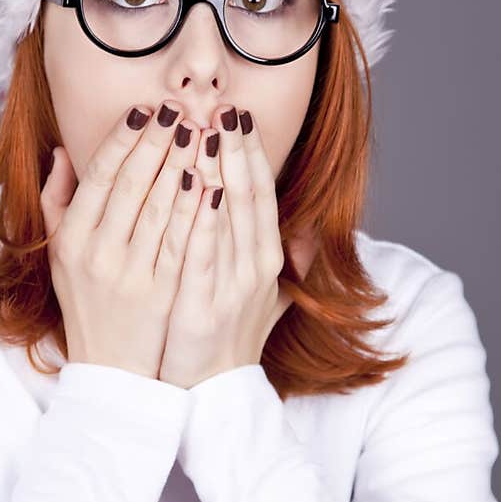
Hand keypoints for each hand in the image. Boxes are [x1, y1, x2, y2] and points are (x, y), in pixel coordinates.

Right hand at [40, 103, 202, 378]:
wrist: (113, 371)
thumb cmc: (88, 304)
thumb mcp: (60, 255)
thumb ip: (58, 202)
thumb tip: (61, 153)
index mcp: (71, 240)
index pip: (98, 176)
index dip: (122, 139)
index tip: (144, 110)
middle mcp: (97, 254)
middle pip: (130, 184)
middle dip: (157, 141)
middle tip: (180, 108)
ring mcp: (130, 275)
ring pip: (159, 207)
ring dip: (181, 163)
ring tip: (200, 130)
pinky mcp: (162, 293)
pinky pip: (181, 241)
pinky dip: (195, 208)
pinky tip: (210, 179)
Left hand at [158, 106, 318, 389]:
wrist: (216, 395)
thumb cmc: (233, 340)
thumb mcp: (268, 299)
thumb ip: (287, 264)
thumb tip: (308, 236)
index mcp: (268, 258)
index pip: (261, 193)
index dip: (250, 153)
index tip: (237, 116)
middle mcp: (257, 266)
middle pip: (248, 195)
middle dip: (234, 148)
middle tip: (220, 105)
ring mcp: (234, 285)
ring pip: (227, 215)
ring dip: (216, 170)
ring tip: (203, 130)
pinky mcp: (206, 304)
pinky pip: (203, 251)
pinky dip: (200, 217)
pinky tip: (192, 185)